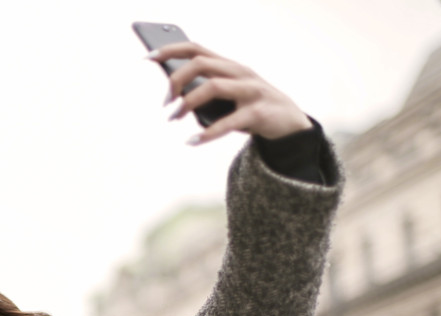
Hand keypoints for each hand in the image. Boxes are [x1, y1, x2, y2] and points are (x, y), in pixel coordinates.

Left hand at [149, 42, 311, 143]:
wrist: (291, 125)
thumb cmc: (252, 108)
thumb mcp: (229, 95)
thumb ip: (206, 90)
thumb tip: (173, 94)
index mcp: (230, 65)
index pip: (196, 48)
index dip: (171, 50)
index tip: (149, 57)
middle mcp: (240, 72)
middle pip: (200, 64)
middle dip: (175, 80)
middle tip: (165, 102)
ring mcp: (251, 91)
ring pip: (213, 87)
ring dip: (187, 103)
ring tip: (174, 118)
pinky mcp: (258, 113)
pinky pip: (228, 122)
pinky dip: (207, 133)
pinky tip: (192, 141)